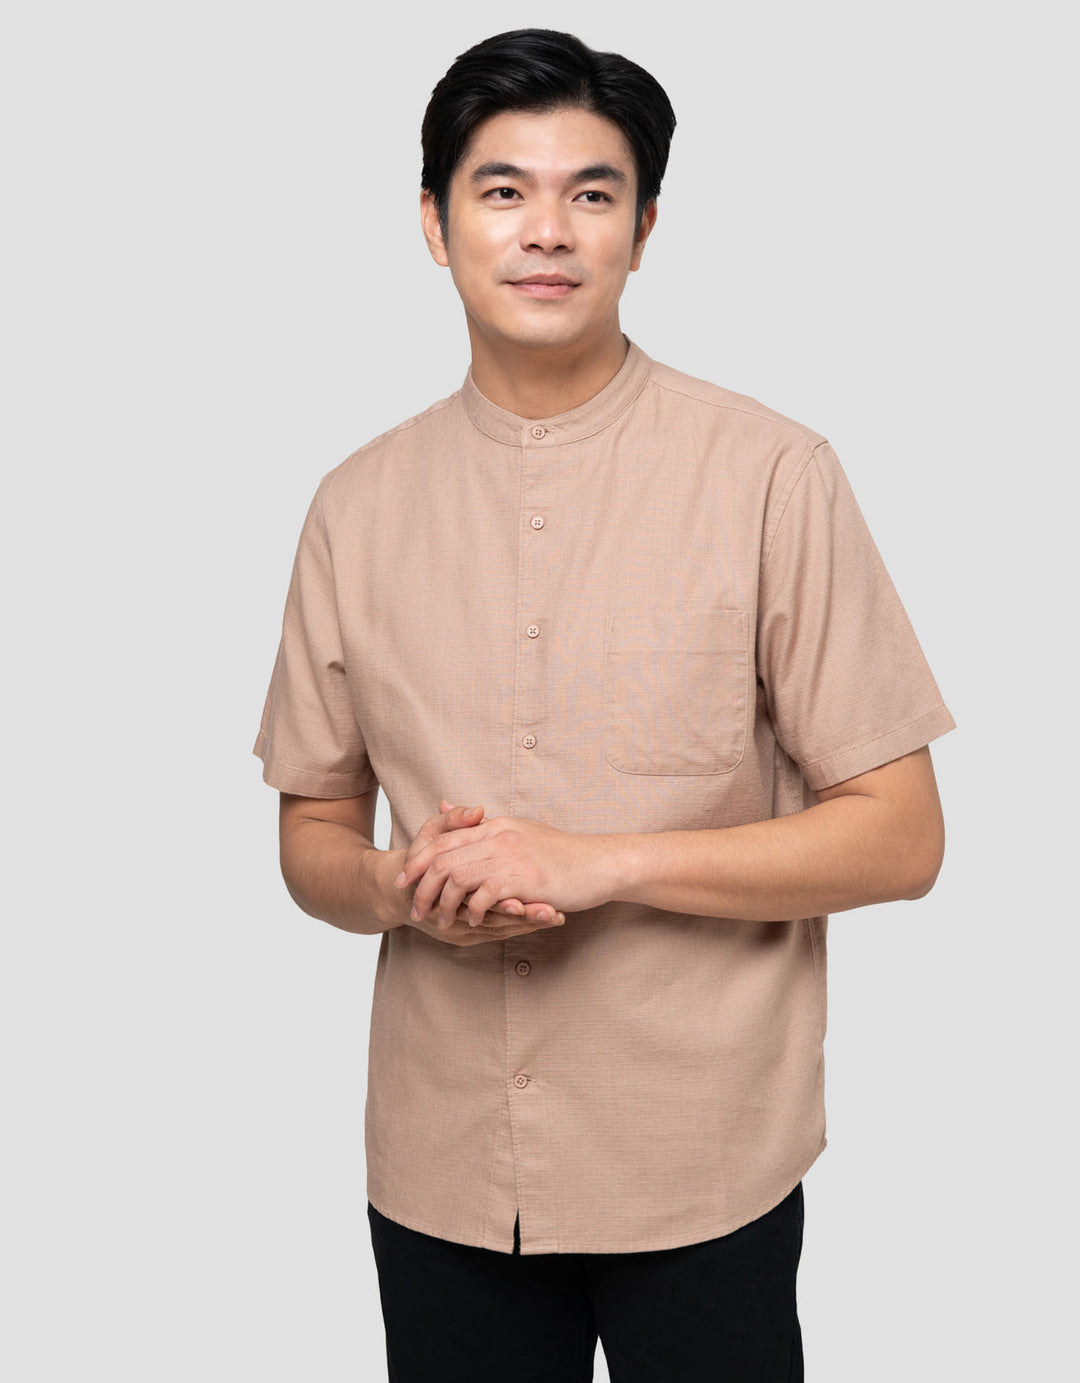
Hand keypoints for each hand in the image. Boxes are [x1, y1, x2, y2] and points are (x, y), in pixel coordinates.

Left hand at [396, 802, 613, 928]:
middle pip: (444, 859)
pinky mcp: (524, 878)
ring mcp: (511, 856)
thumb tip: (446, 805)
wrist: (600, 863)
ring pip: (458, 878)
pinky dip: (473, 911)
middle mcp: (498, 837)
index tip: (405, 880)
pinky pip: (485, 895)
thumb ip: (482, 824)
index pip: (445, 839)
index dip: (420, 861)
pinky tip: (472, 922)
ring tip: (440, 922)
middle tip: (415, 909)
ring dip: (444, 903)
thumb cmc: (562, 853)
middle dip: (423, 887)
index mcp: (495, 825)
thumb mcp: (519, 830)